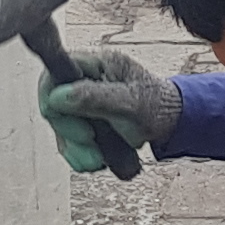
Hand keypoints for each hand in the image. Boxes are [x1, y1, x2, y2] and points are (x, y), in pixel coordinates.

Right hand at [39, 52, 179, 175]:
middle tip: (91, 141)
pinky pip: (69, 142)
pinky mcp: (84, 122)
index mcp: (93, 64)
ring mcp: (82, 102)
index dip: (53, 100)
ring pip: (60, 128)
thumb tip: (57, 97)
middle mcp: (83, 80)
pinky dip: (80, 155)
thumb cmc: (157, 106)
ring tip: (98, 159)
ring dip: (76, 148)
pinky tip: (98, 160)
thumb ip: (94, 97)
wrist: (172, 123)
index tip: (73, 120)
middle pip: (53, 106)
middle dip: (70, 132)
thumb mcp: (129, 102)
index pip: (53, 75)